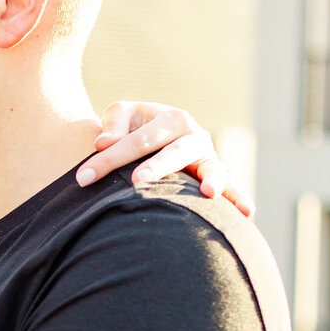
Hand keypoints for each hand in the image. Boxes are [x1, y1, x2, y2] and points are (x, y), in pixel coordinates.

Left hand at [75, 101, 253, 216]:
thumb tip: (102, 142)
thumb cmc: (134, 126)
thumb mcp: (121, 116)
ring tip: (208, 194)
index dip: (107, 158)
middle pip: (173, 152)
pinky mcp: (215, 177)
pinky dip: (238, 198)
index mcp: (169, 118)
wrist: (160, 133)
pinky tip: (247, 214)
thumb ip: (112, 126)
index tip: (82, 178)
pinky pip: (231, 187)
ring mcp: (207, 157)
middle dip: (155, 167)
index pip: (136, 140)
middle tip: (137, 181)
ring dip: (210, 179)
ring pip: (209, 167)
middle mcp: (193, 135)